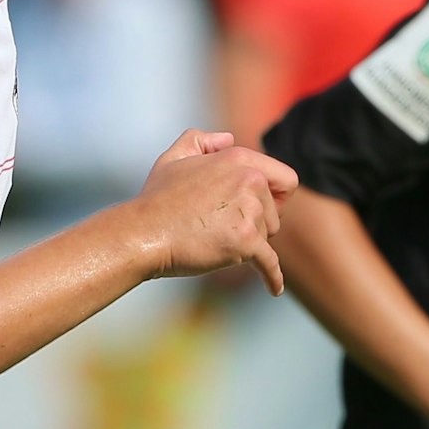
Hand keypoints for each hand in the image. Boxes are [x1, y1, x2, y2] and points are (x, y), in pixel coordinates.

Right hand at [125, 128, 297, 294]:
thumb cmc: (156, 198)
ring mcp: (250, 212)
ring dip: (248, 244)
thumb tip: (227, 139)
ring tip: (216, 242)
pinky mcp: (246, 243)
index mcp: (239, 159)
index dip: (278, 196)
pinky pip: (270, 265)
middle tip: (223, 229)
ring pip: (267, 237)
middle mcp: (250, 181)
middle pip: (277, 213)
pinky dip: (272, 279)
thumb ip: (200, 140)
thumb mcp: (174, 157)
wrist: (143, 233)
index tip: (267, 207)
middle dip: (257, 224)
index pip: (285, 179)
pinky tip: (274, 289)